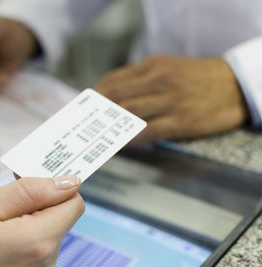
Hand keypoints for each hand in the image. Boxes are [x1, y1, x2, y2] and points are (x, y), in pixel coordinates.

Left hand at [97, 56, 248, 142]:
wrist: (235, 87)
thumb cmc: (197, 78)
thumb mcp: (169, 67)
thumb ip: (141, 78)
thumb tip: (112, 95)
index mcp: (154, 66)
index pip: (114, 80)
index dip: (97, 96)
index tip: (88, 107)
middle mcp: (160, 81)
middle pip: (118, 97)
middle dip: (100, 113)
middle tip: (88, 124)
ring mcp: (171, 101)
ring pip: (130, 114)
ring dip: (112, 127)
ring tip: (99, 136)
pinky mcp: (182, 121)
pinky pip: (148, 132)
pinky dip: (130, 139)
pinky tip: (120, 143)